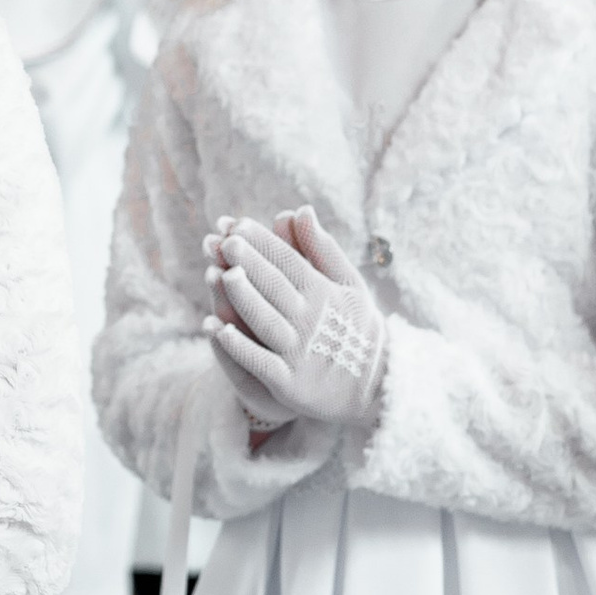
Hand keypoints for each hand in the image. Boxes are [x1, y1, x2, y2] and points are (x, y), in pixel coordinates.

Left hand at [205, 207, 386, 429]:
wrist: (377, 385)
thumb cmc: (357, 327)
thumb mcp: (349, 284)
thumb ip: (322, 249)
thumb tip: (300, 209)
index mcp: (322, 293)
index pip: (288, 262)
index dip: (262, 242)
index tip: (238, 224)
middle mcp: (309, 320)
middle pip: (274, 286)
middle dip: (250, 262)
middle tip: (225, 241)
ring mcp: (298, 352)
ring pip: (265, 321)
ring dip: (244, 298)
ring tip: (221, 274)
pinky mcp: (289, 383)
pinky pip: (260, 363)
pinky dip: (240, 348)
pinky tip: (218, 329)